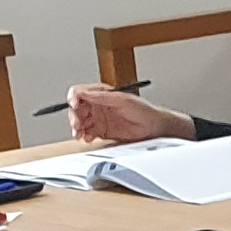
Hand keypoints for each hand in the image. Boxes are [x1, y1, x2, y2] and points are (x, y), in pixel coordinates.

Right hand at [70, 86, 185, 142]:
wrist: (156, 128)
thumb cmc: (145, 111)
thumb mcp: (122, 100)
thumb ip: (102, 97)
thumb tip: (83, 93)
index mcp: (102, 93)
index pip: (80, 92)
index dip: (74, 98)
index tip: (74, 104)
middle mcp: (98, 105)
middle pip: (77, 108)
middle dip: (74, 116)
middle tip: (77, 124)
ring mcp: (99, 118)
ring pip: (80, 121)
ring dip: (77, 128)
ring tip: (80, 134)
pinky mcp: (102, 131)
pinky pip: (87, 133)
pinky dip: (84, 135)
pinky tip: (87, 138)